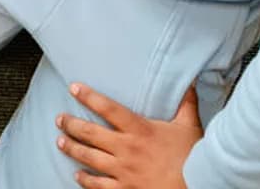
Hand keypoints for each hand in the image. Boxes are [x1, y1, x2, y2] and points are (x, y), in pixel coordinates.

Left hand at [56, 83, 200, 188]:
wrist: (199, 186)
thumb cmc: (194, 158)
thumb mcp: (190, 127)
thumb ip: (186, 103)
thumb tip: (189, 81)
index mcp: (141, 130)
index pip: (109, 108)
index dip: (89, 96)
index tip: (73, 88)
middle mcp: (127, 149)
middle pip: (90, 133)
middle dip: (71, 124)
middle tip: (60, 119)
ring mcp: (123, 171)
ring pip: (88, 157)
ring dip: (72, 148)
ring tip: (60, 142)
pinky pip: (98, 185)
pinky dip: (85, 180)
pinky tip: (77, 175)